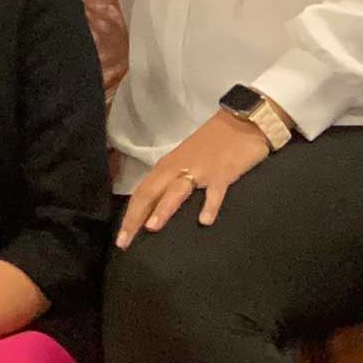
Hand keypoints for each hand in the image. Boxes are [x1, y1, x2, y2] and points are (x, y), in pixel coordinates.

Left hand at [117, 110, 273, 248]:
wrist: (241, 121)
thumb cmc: (212, 144)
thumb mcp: (186, 161)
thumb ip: (173, 181)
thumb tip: (158, 207)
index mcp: (167, 167)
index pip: (142, 193)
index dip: (129, 216)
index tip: (121, 240)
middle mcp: (178, 168)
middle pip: (150, 194)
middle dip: (135, 218)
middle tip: (124, 241)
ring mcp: (200, 171)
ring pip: (176, 191)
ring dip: (163, 208)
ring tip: (152, 227)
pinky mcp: (223, 173)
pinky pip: (214, 191)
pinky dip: (209, 205)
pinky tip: (205, 221)